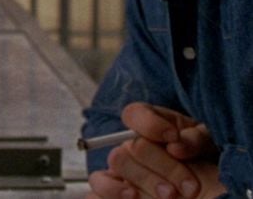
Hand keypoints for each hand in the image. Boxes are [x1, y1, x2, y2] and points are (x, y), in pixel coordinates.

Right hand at [86, 103, 222, 198]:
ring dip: (144, 179)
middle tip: (189, 186)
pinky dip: (110, 192)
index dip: (150, 124)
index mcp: (152, 127)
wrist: (207, 192)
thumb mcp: (207, 145)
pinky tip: (135, 197)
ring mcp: (121, 172)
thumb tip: (176, 145)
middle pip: (131, 146)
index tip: (174, 138)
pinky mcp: (114, 194)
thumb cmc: (206, 166)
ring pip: (115, 163)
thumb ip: (195, 139)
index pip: (134, 114)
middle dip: (163, 165)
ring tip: (170, 196)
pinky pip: (95, 192)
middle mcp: (131, 147)